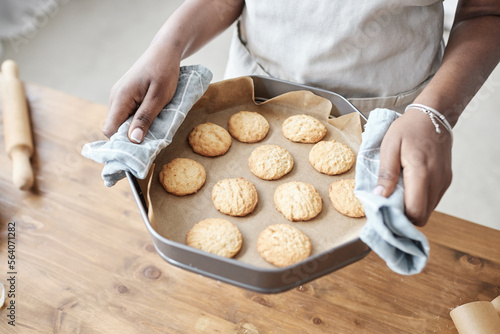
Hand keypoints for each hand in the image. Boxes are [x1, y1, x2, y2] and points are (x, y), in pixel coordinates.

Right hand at [103, 47, 180, 142]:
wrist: (165, 52)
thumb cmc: (164, 72)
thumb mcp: (159, 98)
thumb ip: (145, 118)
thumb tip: (133, 140)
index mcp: (120, 98)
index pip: (110, 130)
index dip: (122, 143)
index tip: (138, 151)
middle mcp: (115, 98)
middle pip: (115, 128)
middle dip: (130, 138)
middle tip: (150, 143)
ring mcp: (120, 96)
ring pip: (122, 122)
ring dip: (135, 129)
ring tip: (153, 130)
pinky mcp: (126, 96)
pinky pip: (127, 114)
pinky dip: (137, 120)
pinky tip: (151, 119)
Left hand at [373, 109, 452, 225]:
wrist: (432, 116)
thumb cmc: (408, 129)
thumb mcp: (389, 147)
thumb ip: (386, 174)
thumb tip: (379, 197)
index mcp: (422, 173)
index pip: (415, 212)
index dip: (398, 217)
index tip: (383, 210)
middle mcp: (437, 181)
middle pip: (421, 216)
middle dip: (403, 215)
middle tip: (387, 203)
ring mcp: (444, 182)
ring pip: (427, 210)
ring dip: (411, 208)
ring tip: (396, 193)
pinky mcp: (446, 181)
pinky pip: (431, 200)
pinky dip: (419, 200)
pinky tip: (407, 188)